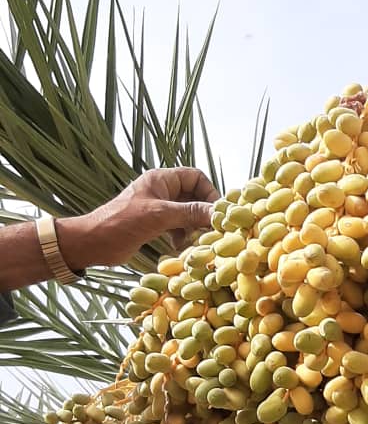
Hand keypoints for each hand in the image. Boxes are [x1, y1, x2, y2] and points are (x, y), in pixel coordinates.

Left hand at [64, 167, 220, 267]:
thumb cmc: (122, 223)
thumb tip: (218, 213)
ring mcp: (158, 208)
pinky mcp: (154, 225)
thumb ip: (190, 213)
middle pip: (193, 196)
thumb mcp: (160, 216)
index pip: (195, 177)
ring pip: (186, 213)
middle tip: (210, 230)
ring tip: (194, 240)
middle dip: (202, 213)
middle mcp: (161, 191)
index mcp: (161, 179)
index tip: (216, 213)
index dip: (209, 192)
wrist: (93, 242)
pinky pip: (177, 226)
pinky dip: (182, 236)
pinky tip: (179, 246)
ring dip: (193, 227)